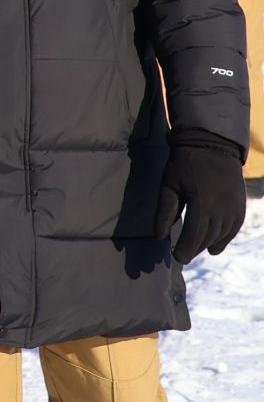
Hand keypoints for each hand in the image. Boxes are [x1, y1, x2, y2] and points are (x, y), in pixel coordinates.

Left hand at [156, 129, 245, 261]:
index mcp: (202, 204)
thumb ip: (165, 211)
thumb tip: (160, 236)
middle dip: (194, 248)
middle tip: (182, 255)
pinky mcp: (241, 205)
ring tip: (195, 249)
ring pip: (221, 235)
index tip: (176, 257)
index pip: (194, 236)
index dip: (185, 249)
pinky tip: (214, 246)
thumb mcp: (169, 185)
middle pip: (208, 238)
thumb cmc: (184, 163)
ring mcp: (234, 208)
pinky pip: (233, 229)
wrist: (211, 144)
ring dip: (208, 245)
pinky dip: (224, 239)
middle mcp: (222, 209)